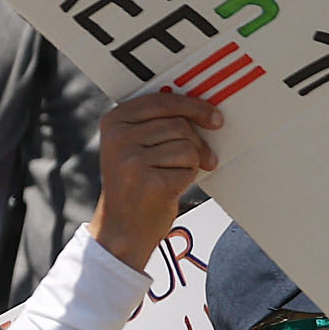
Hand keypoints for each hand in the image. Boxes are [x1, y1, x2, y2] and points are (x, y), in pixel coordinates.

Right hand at [90, 88, 217, 272]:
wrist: (122, 228)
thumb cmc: (135, 186)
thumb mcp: (133, 147)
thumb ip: (156, 126)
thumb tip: (202, 113)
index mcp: (114, 122)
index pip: (161, 101)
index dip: (193, 106)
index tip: (214, 117)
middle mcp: (119, 138)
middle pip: (179, 124)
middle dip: (197, 143)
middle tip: (204, 159)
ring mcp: (132, 160)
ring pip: (187, 146)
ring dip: (191, 163)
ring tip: (174, 176)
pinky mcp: (150, 181)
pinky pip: (189, 168)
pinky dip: (188, 178)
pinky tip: (171, 188)